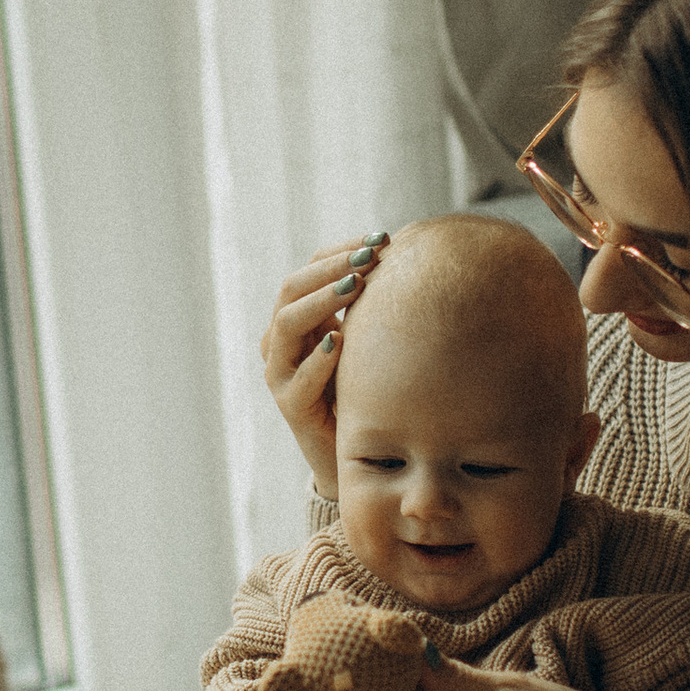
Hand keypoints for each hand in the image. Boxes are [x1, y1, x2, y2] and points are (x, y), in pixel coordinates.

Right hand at [260, 236, 386, 492]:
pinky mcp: (291, 407)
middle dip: (331, 267)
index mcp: (298, 319)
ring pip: (286, 325)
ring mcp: (281, 373)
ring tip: (354, 284)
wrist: (356, 451)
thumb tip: (409, 258)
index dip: (340, 250)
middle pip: (292, 289)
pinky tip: (340, 341)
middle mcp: (281, 341)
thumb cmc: (365, 389)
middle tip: (368, 255)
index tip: (380, 239)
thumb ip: (371, 307)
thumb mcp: (366, 340)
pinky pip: (298, 379)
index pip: (309, 271)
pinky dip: (318, 358)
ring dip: (322, 300)